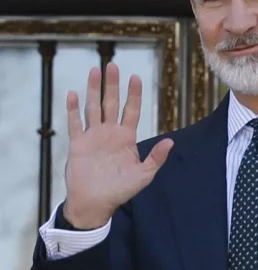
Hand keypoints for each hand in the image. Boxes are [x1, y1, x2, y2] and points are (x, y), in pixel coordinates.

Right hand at [63, 63, 173, 229]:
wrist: (95, 203)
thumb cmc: (120, 191)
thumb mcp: (143, 175)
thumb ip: (156, 158)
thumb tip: (171, 142)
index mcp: (126, 138)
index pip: (131, 111)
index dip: (133, 94)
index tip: (135, 77)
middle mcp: (110, 133)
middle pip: (111, 103)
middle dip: (112, 85)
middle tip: (113, 66)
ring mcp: (93, 136)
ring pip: (93, 107)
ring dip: (93, 90)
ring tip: (95, 71)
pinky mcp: (78, 143)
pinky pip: (75, 123)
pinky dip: (73, 109)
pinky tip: (73, 93)